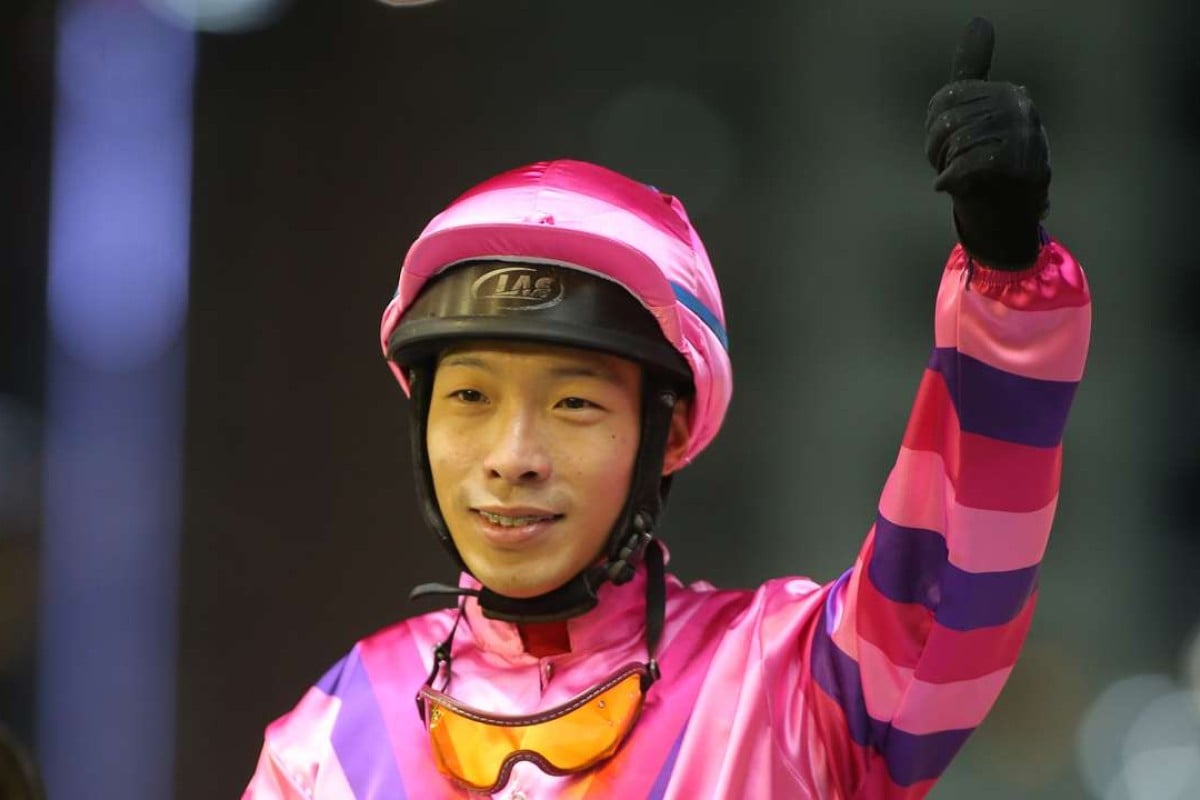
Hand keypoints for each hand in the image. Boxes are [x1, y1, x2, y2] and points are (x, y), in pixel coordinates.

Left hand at [924, 18, 1049, 268]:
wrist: (1006, 214)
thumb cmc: (986, 160)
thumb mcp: (975, 111)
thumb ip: (973, 69)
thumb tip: (980, 22)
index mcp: (1007, 94)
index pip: (946, 100)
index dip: (934, 126)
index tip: (943, 146)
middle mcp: (1022, 109)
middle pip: (950, 120)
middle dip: (938, 147)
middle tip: (947, 164)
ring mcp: (1027, 138)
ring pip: (959, 142)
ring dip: (947, 165)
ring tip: (957, 175)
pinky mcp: (1023, 168)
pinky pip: (970, 163)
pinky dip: (951, 178)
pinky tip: (948, 186)